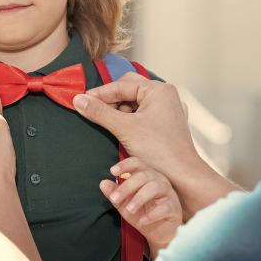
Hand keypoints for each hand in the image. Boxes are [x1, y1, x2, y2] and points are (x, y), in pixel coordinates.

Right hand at [71, 74, 199, 178]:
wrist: (182, 176)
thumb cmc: (159, 150)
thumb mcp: (124, 128)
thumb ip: (99, 112)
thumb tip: (78, 100)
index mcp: (159, 90)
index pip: (121, 85)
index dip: (99, 93)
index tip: (80, 100)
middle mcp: (165, 95)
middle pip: (129, 90)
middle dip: (110, 100)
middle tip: (92, 110)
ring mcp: (167, 110)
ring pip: (134, 103)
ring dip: (118, 111)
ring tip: (107, 124)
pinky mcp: (166, 124)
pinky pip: (142, 114)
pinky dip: (129, 120)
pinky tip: (120, 130)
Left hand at [100, 157, 181, 251]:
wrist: (158, 233)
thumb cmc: (142, 214)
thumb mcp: (124, 204)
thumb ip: (114, 194)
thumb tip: (103, 182)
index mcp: (147, 176)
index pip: (137, 163)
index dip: (125, 165)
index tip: (113, 171)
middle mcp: (159, 180)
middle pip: (143, 176)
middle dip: (127, 187)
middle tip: (115, 199)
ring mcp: (168, 193)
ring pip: (155, 187)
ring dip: (139, 198)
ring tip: (129, 209)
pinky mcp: (174, 208)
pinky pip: (164, 207)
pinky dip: (152, 214)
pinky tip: (142, 221)